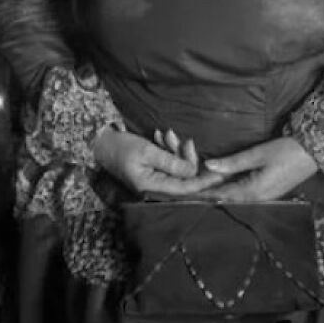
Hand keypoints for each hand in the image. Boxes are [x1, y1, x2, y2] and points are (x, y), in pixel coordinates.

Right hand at [92, 128, 225, 196]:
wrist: (101, 143)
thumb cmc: (122, 147)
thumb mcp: (147, 151)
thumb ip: (171, 162)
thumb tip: (194, 171)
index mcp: (153, 188)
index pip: (186, 188)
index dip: (205, 181)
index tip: (222, 174)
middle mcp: (156, 188)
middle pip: (184, 177)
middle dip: (187, 158)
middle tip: (186, 140)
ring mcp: (154, 180)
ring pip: (177, 167)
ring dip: (175, 150)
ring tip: (166, 134)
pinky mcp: (153, 171)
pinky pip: (168, 162)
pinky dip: (167, 149)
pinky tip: (160, 136)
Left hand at [196, 138, 317, 201]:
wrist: (312, 153)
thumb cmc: (285, 151)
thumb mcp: (257, 154)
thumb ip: (232, 162)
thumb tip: (208, 166)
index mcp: (253, 192)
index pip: (221, 195)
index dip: (203, 193)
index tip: (187, 191)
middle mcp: (257, 199)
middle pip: (227, 199)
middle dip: (209, 193)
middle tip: (189, 188)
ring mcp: (264, 198)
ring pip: (235, 197)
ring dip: (219, 191)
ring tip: (201, 186)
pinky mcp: (268, 192)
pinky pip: (245, 194)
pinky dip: (231, 189)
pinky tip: (223, 183)